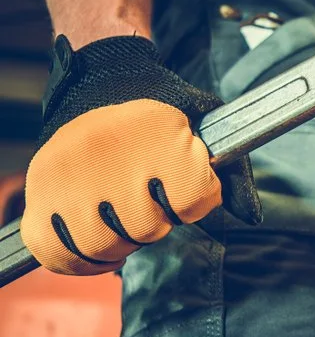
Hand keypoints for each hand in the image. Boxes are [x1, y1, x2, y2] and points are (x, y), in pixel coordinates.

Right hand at [21, 36, 259, 274]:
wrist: (100, 77)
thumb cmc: (160, 108)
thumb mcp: (203, 123)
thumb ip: (232, 171)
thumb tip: (251, 216)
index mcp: (158, 136)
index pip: (192, 200)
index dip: (193, 201)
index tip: (181, 187)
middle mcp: (110, 157)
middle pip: (147, 229)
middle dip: (154, 222)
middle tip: (146, 201)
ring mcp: (70, 177)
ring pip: (105, 245)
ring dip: (119, 241)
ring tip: (120, 215)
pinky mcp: (41, 193)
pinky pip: (61, 252)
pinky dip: (81, 259)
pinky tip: (95, 243)